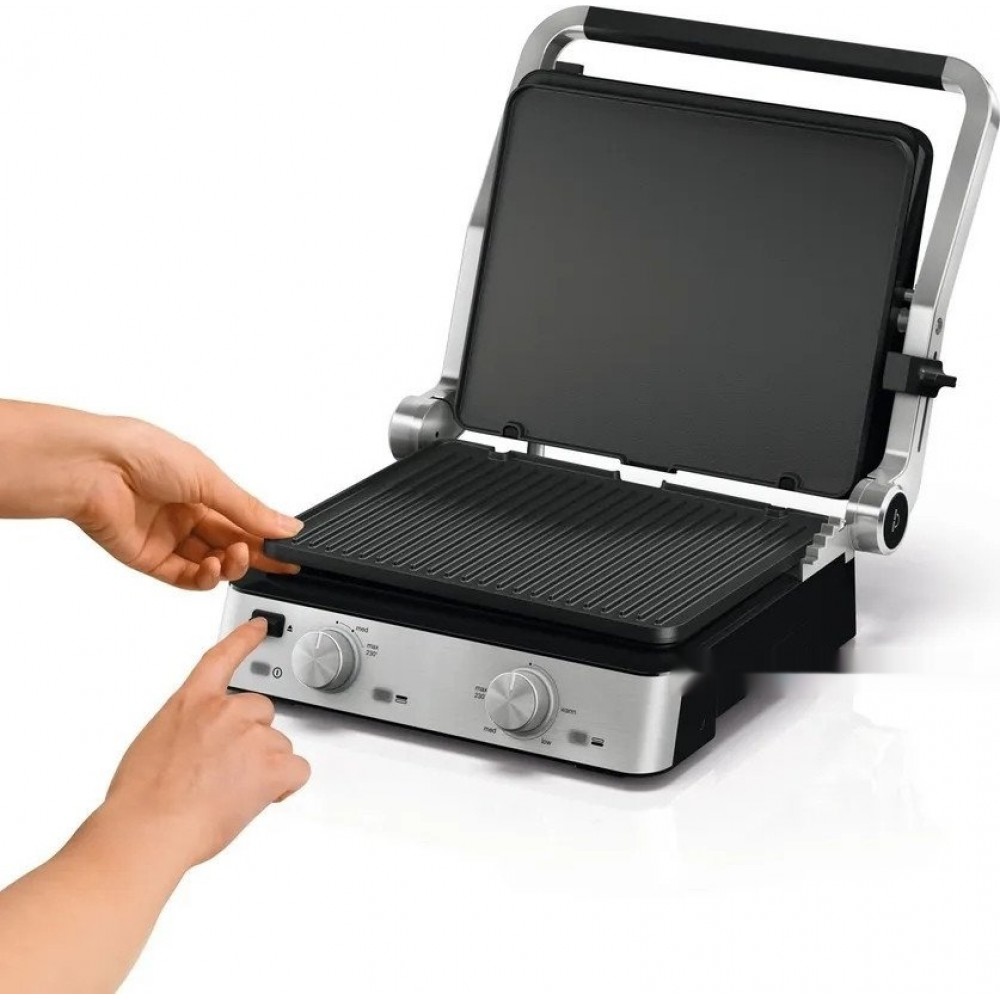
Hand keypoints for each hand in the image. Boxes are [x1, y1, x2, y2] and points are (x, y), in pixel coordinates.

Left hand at [73, 417, 302, 588]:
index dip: (268, 536)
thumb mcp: (210, 479)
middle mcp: (186, 513)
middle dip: (253, 553)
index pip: (244, 519)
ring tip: (234, 556)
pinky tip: (212, 568)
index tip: (290, 550)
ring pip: (211, 564)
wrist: (95, 468)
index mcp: (203, 488)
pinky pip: (184, 577)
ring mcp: (168, 537)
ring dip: (230, 565)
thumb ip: (250, 510)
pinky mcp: (150, 559)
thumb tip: (287, 524)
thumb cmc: (142, 454)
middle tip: (272, 559)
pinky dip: (204, 578)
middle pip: (231, 543)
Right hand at [102, 619, 309, 868]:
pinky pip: (297, 770)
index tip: (260, 626)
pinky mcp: (272, 765)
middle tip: (226, 771)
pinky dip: (285, 786)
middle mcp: (227, 710)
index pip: (223, 657)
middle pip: (262, 711)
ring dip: (264, 766)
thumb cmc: (141, 798)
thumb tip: (200, 743)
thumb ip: (187, 729)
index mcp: (193, 701)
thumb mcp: (155, 742)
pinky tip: (261, 798)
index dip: (245, 638)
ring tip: (230, 792)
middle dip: (251, 738)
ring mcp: (253, 735)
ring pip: (278, 744)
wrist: (148, 829)